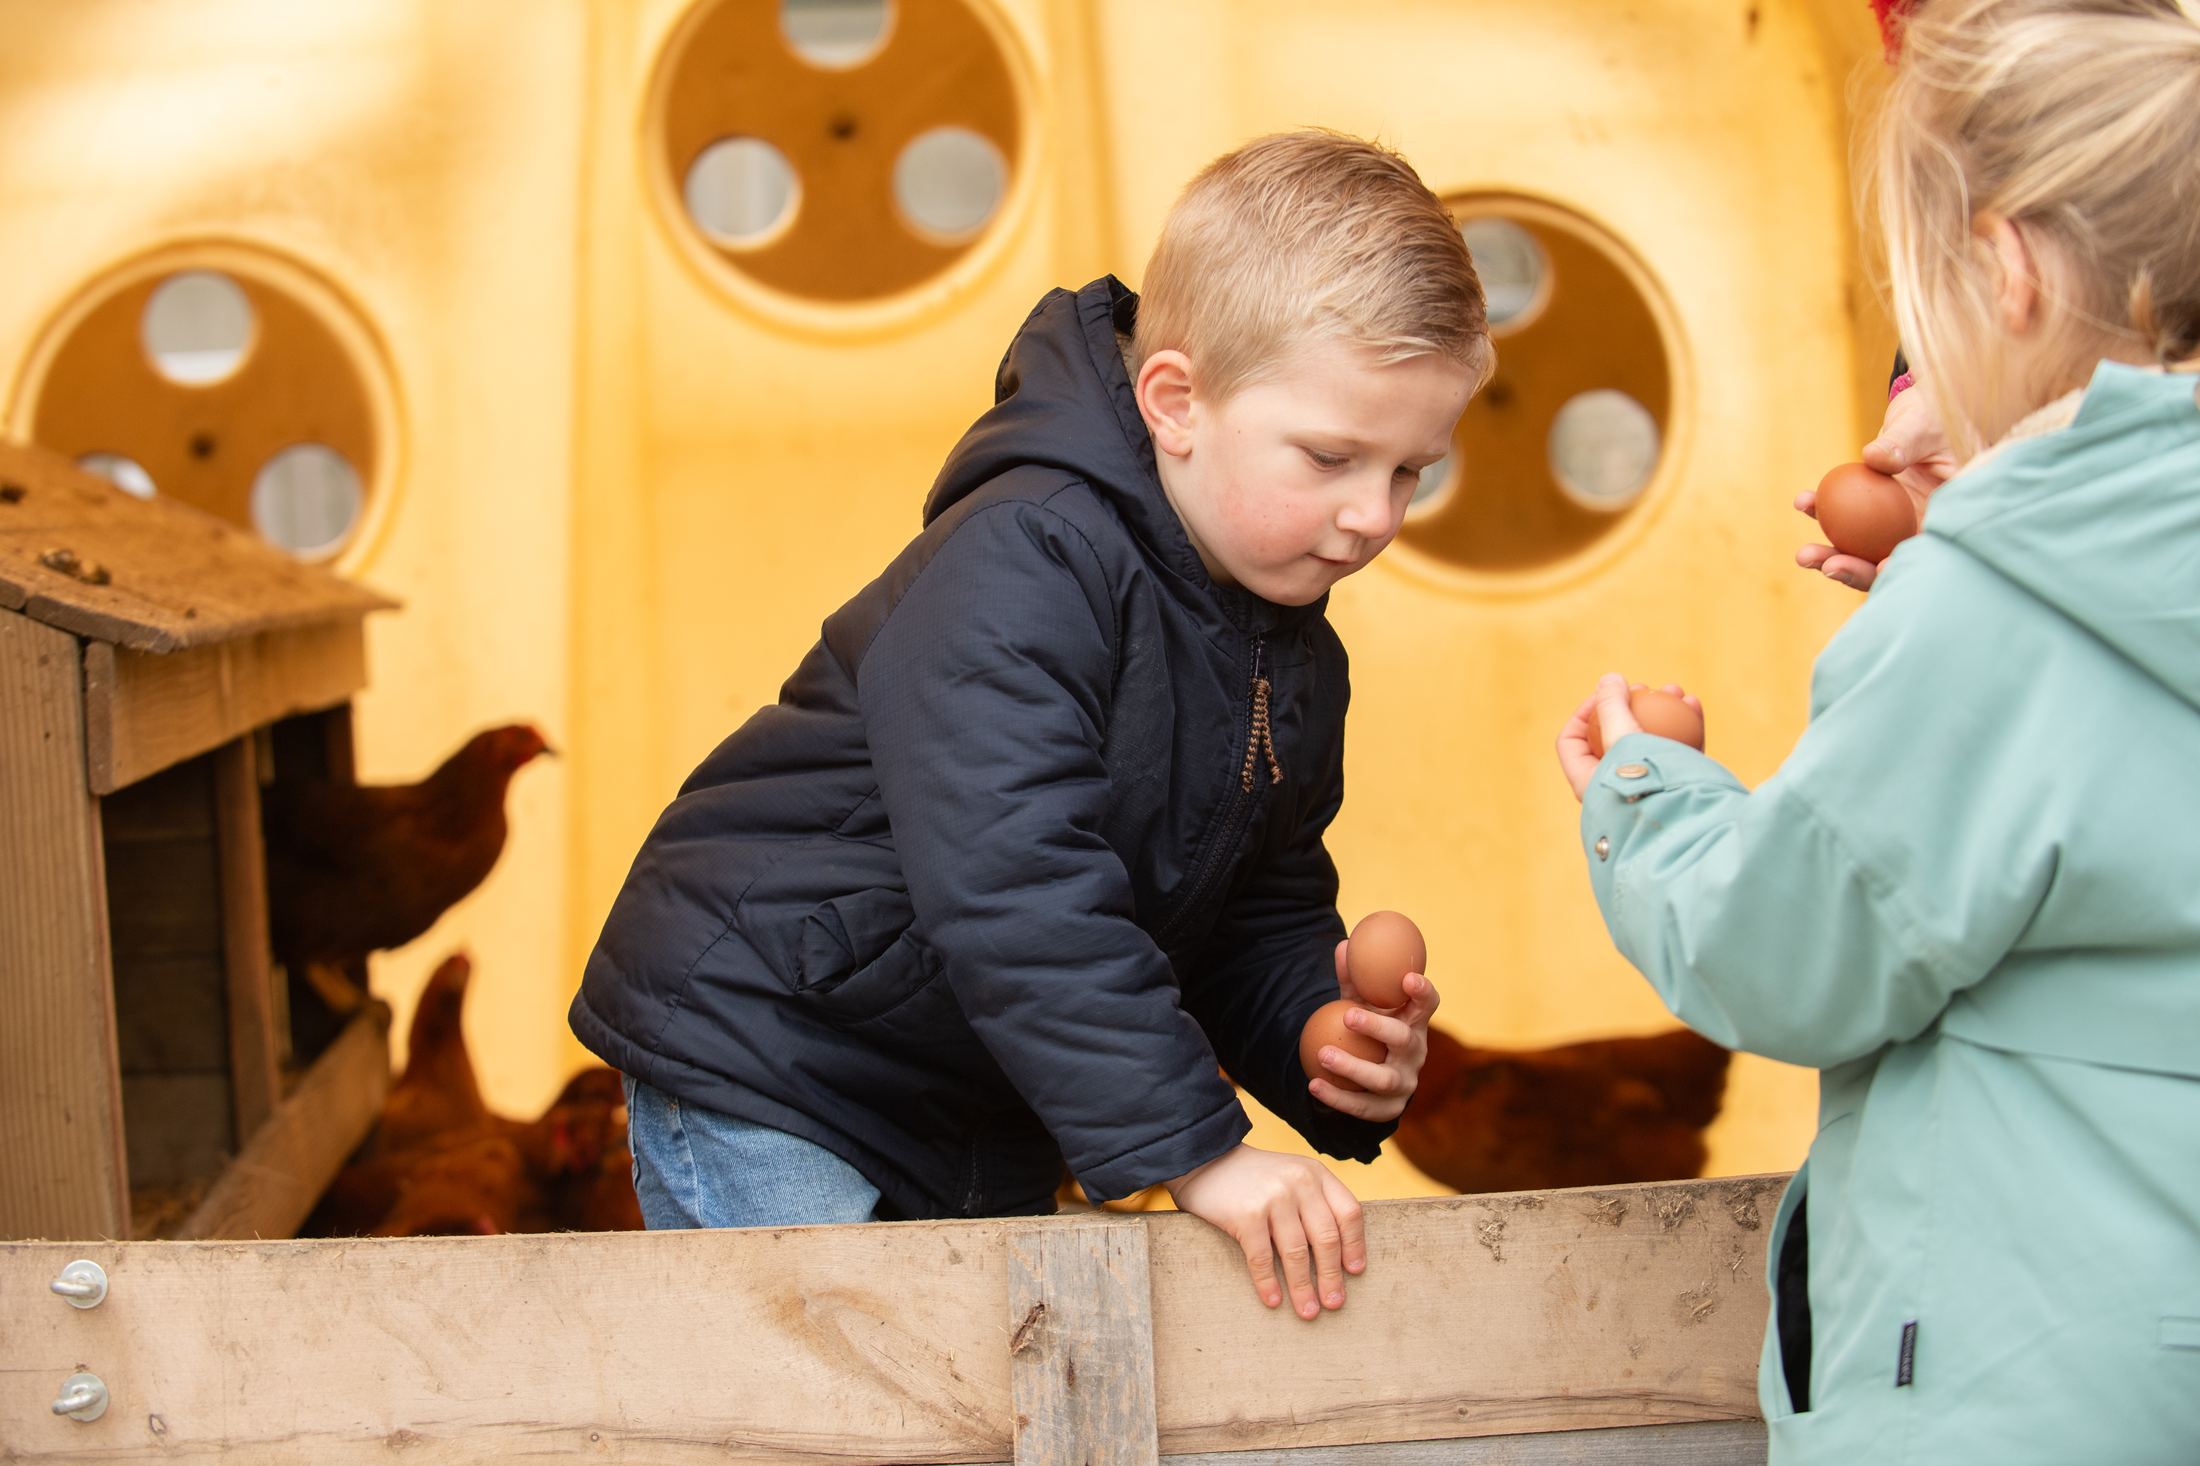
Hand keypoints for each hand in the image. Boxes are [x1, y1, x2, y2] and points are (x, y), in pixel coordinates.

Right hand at [1167, 1144, 1366, 1318]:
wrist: (1205, 1160)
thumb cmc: (1254, 1178)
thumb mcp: (1292, 1176)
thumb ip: (1315, 1202)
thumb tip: (1339, 1256)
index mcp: (1316, 1174)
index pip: (1349, 1213)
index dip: (1355, 1245)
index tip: (1354, 1272)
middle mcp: (1299, 1182)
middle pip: (1326, 1238)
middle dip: (1332, 1276)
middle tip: (1334, 1303)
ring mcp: (1273, 1197)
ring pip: (1297, 1252)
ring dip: (1304, 1287)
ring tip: (1308, 1311)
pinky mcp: (1247, 1214)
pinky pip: (1262, 1258)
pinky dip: (1268, 1283)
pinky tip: (1272, 1301)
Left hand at [1311, 939, 1436, 1121]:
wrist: (1369, 1080)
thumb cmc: (1367, 1030)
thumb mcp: (1360, 1004)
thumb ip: (1353, 980)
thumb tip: (1343, 946)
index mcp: (1414, 1023)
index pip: (1428, 1004)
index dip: (1423, 992)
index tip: (1407, 978)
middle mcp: (1415, 1053)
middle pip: (1404, 1040)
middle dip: (1378, 1027)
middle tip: (1348, 1015)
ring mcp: (1405, 1083)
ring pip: (1383, 1079)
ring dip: (1352, 1066)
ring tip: (1323, 1054)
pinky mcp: (1389, 1110)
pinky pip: (1363, 1106)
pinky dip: (1337, 1097)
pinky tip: (1314, 1084)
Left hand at [1556, 673, 1698, 800]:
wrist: (1690, 830)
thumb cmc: (1645, 787)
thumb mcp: (1622, 739)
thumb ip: (1612, 708)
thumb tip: (1609, 679)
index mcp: (1589, 783)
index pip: (1572, 741)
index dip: (1583, 712)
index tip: (1607, 693)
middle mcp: (1615, 787)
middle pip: (1615, 737)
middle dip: (1631, 705)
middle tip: (1644, 688)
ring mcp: (1647, 789)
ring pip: (1651, 740)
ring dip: (1662, 711)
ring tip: (1676, 690)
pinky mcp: (1677, 789)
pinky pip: (1678, 750)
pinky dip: (1685, 726)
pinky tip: (1693, 703)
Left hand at [1796, 381, 1956, 590]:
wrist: (1918, 411)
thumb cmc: (1931, 415)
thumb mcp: (1920, 425)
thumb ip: (1902, 442)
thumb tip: (1874, 458)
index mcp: (1948, 513)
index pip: (1931, 547)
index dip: (1909, 564)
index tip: (1882, 566)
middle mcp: (1922, 526)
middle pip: (1892, 560)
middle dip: (1859, 571)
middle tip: (1829, 566)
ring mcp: (1895, 523)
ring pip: (1864, 550)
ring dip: (1832, 556)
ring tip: (1804, 555)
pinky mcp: (1871, 512)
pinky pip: (1844, 521)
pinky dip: (1822, 514)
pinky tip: (1803, 502)